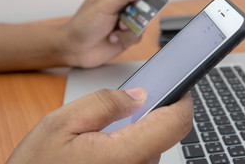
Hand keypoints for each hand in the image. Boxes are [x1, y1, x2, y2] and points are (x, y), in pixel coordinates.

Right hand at [6, 88, 192, 163]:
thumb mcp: (63, 123)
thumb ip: (105, 103)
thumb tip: (138, 95)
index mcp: (125, 154)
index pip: (175, 124)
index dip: (182, 102)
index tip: (179, 88)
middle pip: (164, 134)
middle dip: (151, 114)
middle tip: (126, 105)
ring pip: (152, 146)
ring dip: (138, 132)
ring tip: (107, 130)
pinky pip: (141, 159)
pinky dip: (132, 145)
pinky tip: (106, 146)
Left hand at [62, 0, 155, 67]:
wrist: (75, 49)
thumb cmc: (83, 24)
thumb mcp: (104, 5)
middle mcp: (121, 5)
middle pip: (144, 1)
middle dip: (142, 9)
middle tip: (133, 13)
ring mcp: (125, 21)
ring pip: (143, 20)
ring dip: (131, 26)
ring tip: (118, 28)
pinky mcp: (126, 36)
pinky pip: (138, 35)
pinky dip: (127, 38)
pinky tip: (113, 38)